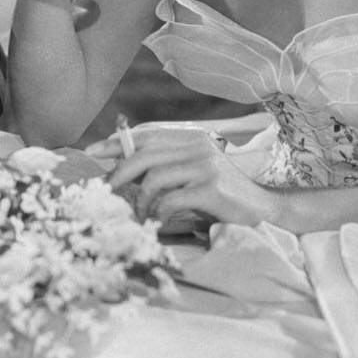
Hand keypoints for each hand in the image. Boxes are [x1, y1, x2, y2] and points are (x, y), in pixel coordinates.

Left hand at [90, 130, 276, 227]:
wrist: (264, 212)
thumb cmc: (222, 198)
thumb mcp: (192, 176)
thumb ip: (165, 168)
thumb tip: (121, 172)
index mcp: (191, 140)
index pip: (147, 135)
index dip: (118, 143)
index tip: (93, 151)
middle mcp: (198, 147)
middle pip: (146, 154)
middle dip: (120, 172)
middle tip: (106, 190)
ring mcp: (207, 166)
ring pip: (155, 177)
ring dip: (140, 199)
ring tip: (138, 215)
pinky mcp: (213, 188)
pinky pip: (171, 199)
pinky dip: (158, 212)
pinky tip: (157, 222)